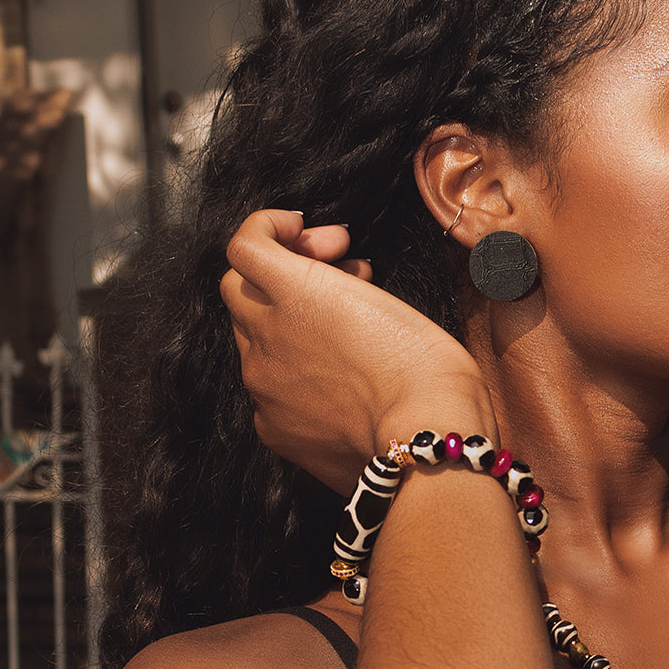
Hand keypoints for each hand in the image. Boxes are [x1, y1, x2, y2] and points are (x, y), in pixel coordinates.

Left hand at [221, 210, 495, 492]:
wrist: (427, 441)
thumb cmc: (426, 367)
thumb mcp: (385, 299)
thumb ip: (336, 284)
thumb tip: (326, 279)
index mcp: (293, 293)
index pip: (246, 245)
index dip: (272, 227)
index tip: (302, 230)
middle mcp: (265, 336)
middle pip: (241, 289)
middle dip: (285, 272)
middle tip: (337, 271)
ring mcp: (263, 387)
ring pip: (254, 340)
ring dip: (289, 324)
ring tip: (347, 330)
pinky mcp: (272, 428)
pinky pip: (268, 390)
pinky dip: (293, 375)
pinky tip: (336, 382)